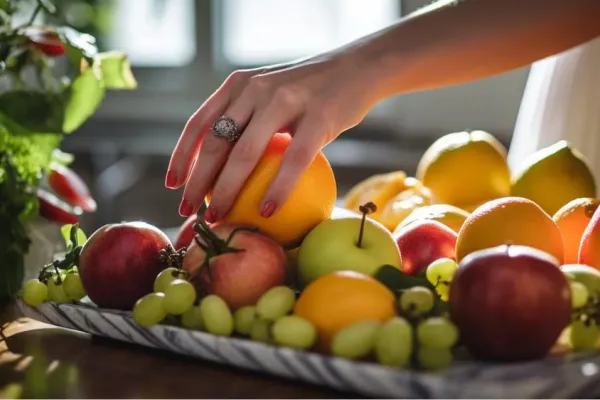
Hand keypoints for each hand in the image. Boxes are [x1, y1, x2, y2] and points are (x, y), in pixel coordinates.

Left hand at [165, 49, 378, 220]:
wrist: (358, 68)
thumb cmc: (311, 91)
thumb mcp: (271, 91)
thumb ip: (246, 116)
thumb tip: (222, 164)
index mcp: (240, 84)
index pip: (200, 123)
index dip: (182, 156)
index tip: (173, 185)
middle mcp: (257, 89)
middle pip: (217, 143)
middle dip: (198, 182)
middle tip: (189, 211)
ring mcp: (287, 100)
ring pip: (246, 153)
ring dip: (228, 191)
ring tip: (219, 218)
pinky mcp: (318, 117)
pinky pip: (293, 161)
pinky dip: (278, 189)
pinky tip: (267, 211)